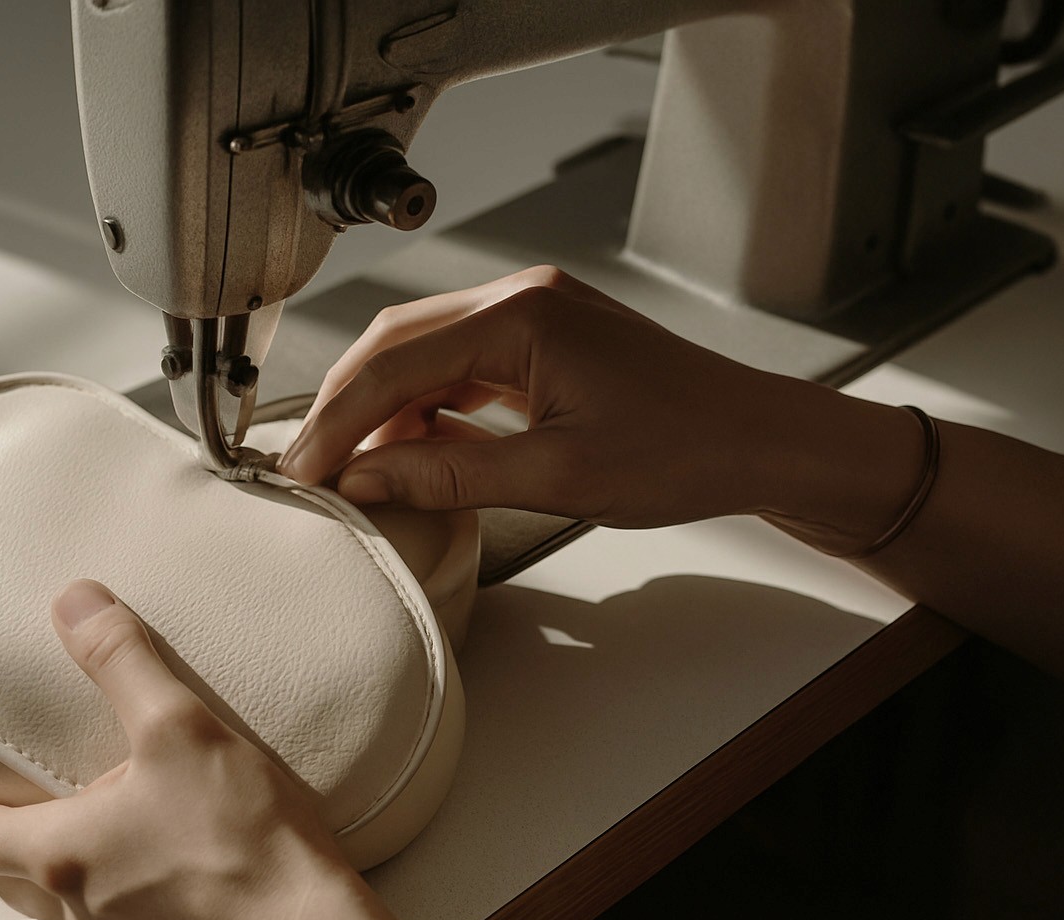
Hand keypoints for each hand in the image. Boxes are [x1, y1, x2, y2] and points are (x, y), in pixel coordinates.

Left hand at [0, 580, 427, 919]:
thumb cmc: (242, 840)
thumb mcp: (178, 727)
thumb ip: (121, 661)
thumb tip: (75, 603)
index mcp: (61, 853)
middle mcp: (81, 901)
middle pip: (2, 873)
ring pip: (54, 894)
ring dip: (40, 855)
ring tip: (56, 811)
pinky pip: (107, 905)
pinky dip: (95, 871)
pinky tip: (135, 843)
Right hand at [278, 265, 919, 547]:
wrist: (761, 441)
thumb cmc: (685, 452)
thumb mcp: (557, 475)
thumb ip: (450, 473)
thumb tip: (366, 478)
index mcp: (522, 316)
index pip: (393, 364)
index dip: (337, 422)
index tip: (302, 472)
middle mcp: (522, 298)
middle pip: (396, 342)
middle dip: (346, 406)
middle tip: (312, 469)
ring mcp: (533, 313)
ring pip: (424, 351)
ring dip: (383, 407)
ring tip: (355, 467)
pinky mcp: (544, 339)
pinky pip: (460, 364)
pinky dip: (426, 406)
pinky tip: (412, 447)